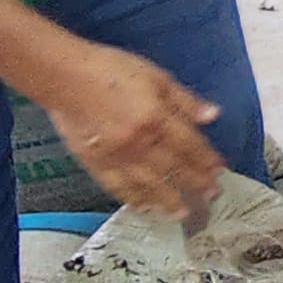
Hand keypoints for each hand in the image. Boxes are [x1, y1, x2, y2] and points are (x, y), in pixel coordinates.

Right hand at [41, 44, 229, 222]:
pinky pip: (117, 187)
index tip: (220, 171)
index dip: (206, 159)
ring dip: (167, 200)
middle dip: (194, 183)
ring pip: (148, 184)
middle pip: (173, 168)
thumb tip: (212, 116)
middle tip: (210, 197)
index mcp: (156, 118)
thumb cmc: (111, 70)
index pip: (189, 145)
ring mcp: (116, 156)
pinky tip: (144, 207)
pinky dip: (132, 199)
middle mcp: (139, 142)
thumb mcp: (155, 76)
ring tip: (181, 213)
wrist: (63, 77)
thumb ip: (184, 100)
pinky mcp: (94, 163)